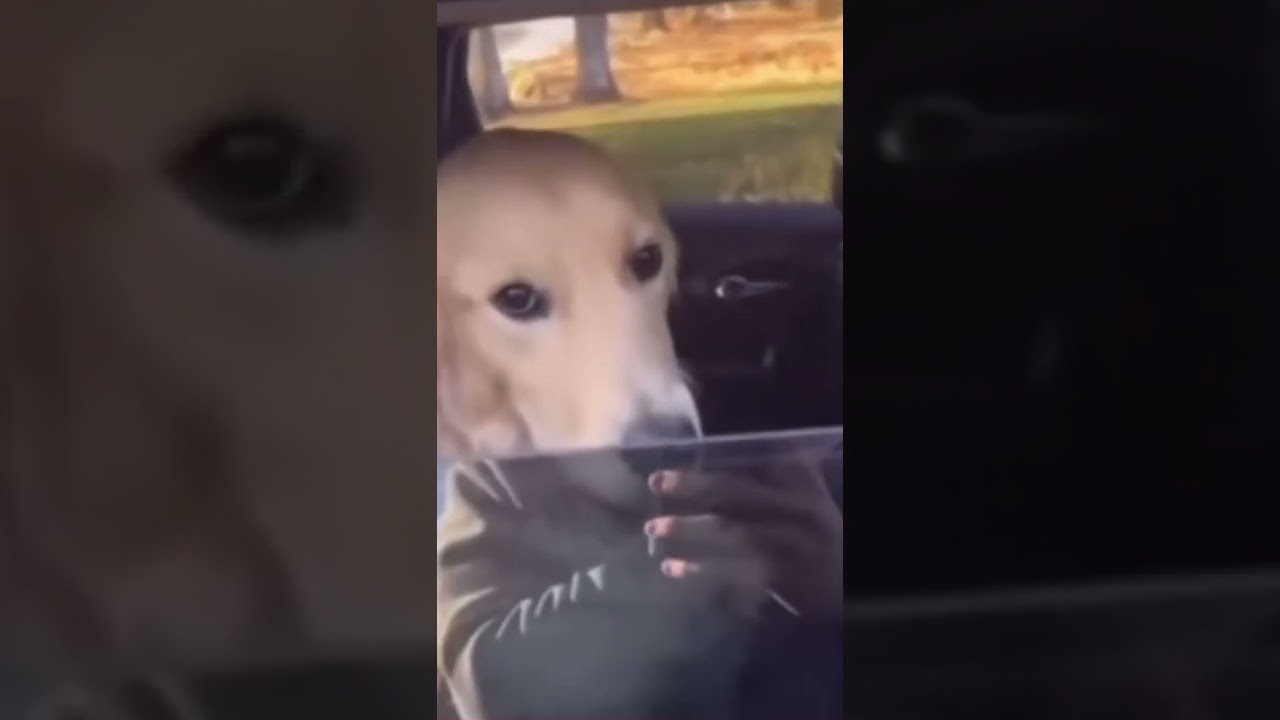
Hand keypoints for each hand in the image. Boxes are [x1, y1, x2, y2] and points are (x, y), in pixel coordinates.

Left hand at [643, 459, 841, 620]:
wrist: (851, 582)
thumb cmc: (822, 537)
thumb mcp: (811, 500)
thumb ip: (786, 475)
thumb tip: (752, 446)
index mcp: (795, 491)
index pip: (743, 477)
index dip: (702, 475)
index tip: (662, 474)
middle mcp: (792, 515)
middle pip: (736, 500)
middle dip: (693, 494)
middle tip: (654, 492)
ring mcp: (788, 548)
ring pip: (734, 538)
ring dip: (692, 536)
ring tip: (656, 533)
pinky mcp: (784, 580)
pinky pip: (738, 576)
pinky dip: (704, 574)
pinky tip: (674, 570)